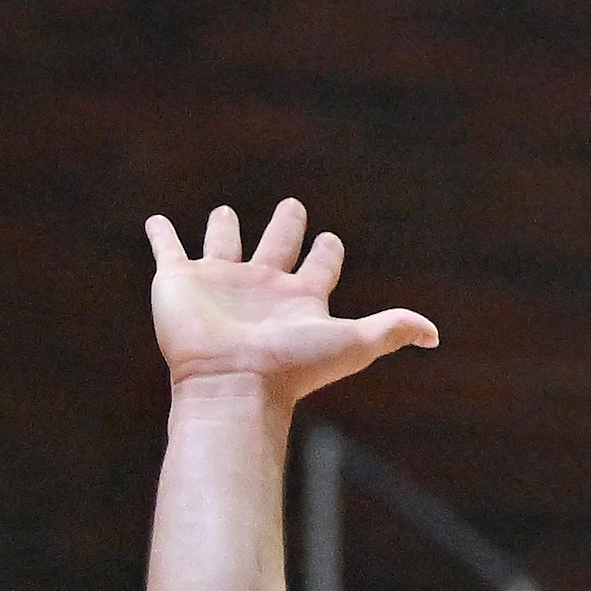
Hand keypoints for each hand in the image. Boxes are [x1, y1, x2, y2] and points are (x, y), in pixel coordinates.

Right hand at [146, 201, 439, 401]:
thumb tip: (435, 336)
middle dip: (286, 224)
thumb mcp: (353, 342)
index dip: (327, 251)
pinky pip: (168, 250)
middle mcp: (261, 288)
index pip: (319, 266)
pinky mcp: (179, 282)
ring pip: (222, 244)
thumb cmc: (292, 367)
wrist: (233, 384)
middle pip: (276, 246)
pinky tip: (155, 222)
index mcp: (299, 298)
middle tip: (294, 205)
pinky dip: (161, 235)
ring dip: (222, 227)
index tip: (330, 240)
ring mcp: (219, 284)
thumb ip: (393, 330)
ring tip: (224, 211)